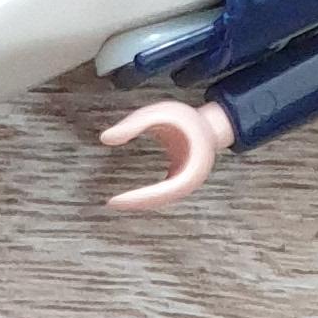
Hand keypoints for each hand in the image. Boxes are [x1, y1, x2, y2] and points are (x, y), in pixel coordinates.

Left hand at [99, 98, 234, 208]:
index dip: (138, 199)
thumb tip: (104, 138)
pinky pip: (161, 194)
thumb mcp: (162, 113)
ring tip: (116, 202)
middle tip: (111, 203)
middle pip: (160, 201)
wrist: (212, 125)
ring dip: (140, 203)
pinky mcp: (179, 182)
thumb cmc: (189, 119)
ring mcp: (185, 185)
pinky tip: (129, 197)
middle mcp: (189, 183)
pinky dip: (145, 197)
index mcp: (190, 170)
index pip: (161, 192)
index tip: (115, 201)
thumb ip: (134, 123)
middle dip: (136, 204)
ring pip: (160, 201)